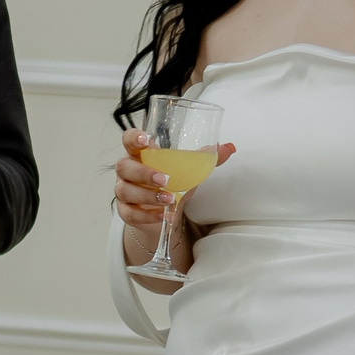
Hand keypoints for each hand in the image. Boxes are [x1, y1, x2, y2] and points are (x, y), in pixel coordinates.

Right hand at [112, 127, 236, 227]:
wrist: (164, 210)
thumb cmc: (172, 182)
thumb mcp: (187, 169)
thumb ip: (205, 158)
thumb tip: (230, 147)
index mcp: (140, 154)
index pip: (129, 139)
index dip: (134, 138)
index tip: (146, 140)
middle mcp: (127, 171)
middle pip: (124, 167)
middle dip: (143, 173)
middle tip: (165, 180)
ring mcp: (124, 191)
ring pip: (125, 191)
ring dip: (147, 196)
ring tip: (169, 200)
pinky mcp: (126, 212)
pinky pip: (130, 214)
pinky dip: (148, 216)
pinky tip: (164, 216)